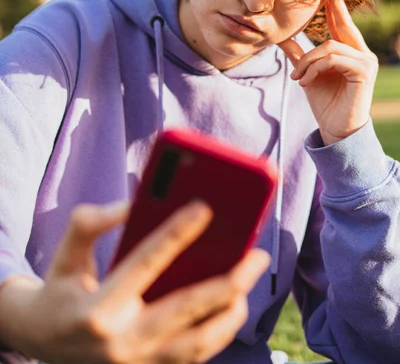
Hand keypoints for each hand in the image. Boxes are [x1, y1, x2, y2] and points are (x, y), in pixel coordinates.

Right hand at [8, 201, 268, 363]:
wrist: (42, 339)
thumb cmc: (61, 285)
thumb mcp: (69, 248)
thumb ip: (97, 220)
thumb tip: (138, 203)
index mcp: (99, 307)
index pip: (146, 262)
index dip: (176, 232)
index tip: (205, 207)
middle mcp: (121, 342)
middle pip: (188, 309)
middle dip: (230, 281)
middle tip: (257, 255)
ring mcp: (138, 363)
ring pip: (199, 343)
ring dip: (232, 313)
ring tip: (249, 282)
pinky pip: (192, 356)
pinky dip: (216, 332)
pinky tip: (231, 305)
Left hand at [278, 0, 377, 145]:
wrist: (335, 129)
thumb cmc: (324, 102)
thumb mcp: (306, 74)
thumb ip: (297, 55)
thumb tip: (280, 36)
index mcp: (349, 52)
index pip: (341, 24)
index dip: (335, 5)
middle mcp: (361, 53)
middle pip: (342, 25)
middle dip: (334, 6)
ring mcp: (365, 61)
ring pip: (329, 47)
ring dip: (307, 61)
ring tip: (297, 77)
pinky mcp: (363, 71)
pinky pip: (333, 59)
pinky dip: (314, 69)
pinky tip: (306, 82)